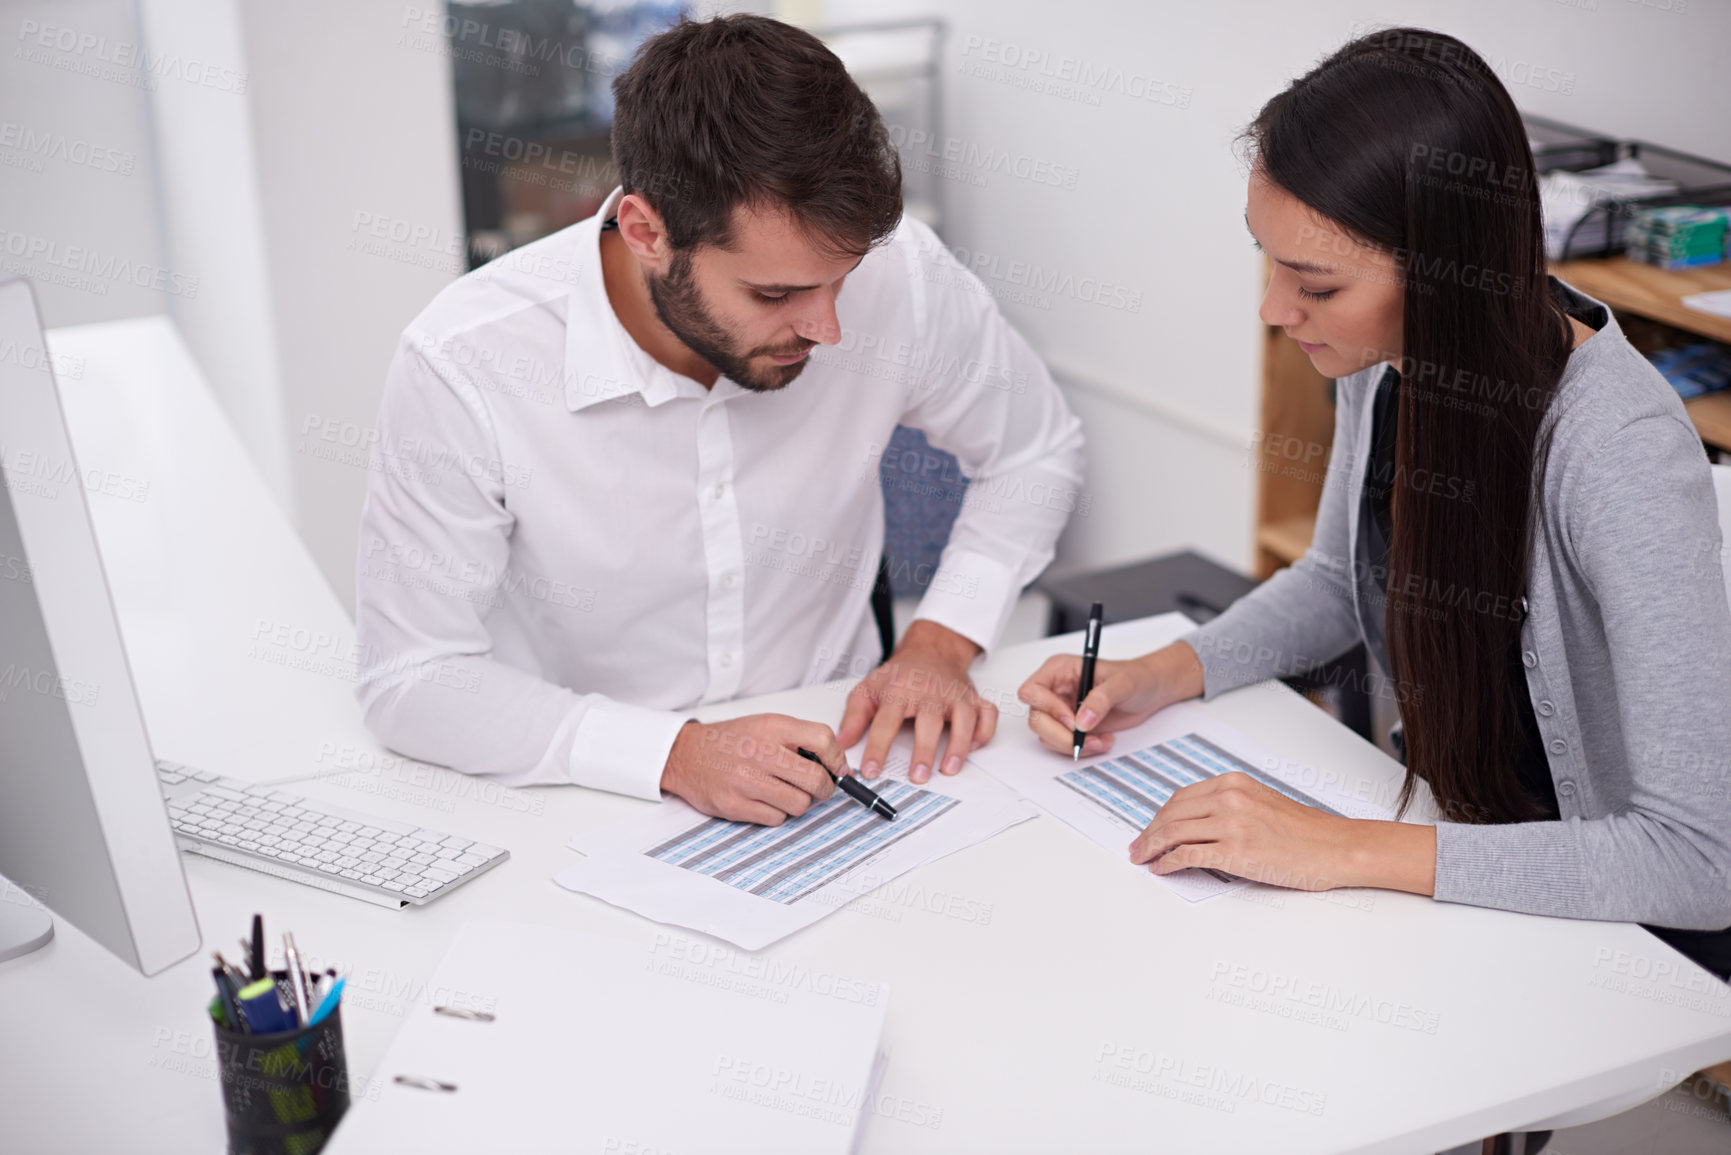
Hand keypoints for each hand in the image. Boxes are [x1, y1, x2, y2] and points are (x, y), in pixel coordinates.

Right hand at [659, 714, 842, 824]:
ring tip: (784, 792)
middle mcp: (760, 753)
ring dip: (798, 802)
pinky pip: (776, 819)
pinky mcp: (735, 805)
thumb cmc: (731, 741)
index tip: (837, 769)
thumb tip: (837, 764)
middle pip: (816, 780)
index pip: (823, 740)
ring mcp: (747, 781)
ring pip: (799, 804)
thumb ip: (800, 739)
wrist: (686, 755)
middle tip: (817, 788)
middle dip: (824, 789)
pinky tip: (764, 800)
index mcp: (772, 728)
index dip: (837, 759)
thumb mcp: (766, 725)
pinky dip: (776, 813)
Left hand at [838, 620, 992, 783]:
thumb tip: (841, 743)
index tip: (870, 771)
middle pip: (929, 722)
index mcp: (899, 690)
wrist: (929, 651)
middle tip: (917, 776)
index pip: (885, 722)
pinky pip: (987, 715)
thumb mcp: (868, 689)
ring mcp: (954, 695)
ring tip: (949, 769)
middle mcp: (930, 692)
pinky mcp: (973, 698)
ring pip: (964, 719)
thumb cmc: (898, 675)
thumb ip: (853, 717)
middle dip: (924, 751)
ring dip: (959, 745)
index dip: (877, 748)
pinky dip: (984, 732)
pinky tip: (972, 747)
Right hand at [1018, 642, 1203, 756]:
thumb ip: (1101, 699)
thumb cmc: (1136, 678)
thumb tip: (1082, 721)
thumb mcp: (1122, 683)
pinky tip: (1102, 740)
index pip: (1032, 690)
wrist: (1150, 692)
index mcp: (1059, 670)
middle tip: (1087, 739)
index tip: (1072, 719)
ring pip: (1047, 735)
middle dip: (1061, 734)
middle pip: (1037, 718)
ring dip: (1073, 744)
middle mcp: (1055, 690)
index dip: (1048, 707)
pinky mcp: (1070, 727)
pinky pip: (1062, 744)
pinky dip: (1082, 748)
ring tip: (1101, 740)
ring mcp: (1060, 710)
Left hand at [1128, 773, 1436, 894]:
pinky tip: (1161, 868)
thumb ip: (1229, 805)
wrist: (1335, 847)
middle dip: (1148, 832)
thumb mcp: (1261, 802)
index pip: (1181, 798)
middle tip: (1137, 847)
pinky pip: (1187, 855)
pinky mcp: (1235, 851)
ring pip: (1173, 833)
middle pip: (1171, 814)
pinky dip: (1167, 863)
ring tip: (1142, 859)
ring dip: (1151, 848)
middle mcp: (1229, 798)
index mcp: (1234, 783)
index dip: (1159, 816)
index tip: (1149, 829)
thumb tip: (1195, 823)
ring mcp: (1231, 824)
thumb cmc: (1305, 832)